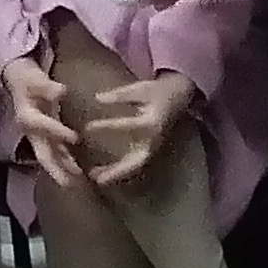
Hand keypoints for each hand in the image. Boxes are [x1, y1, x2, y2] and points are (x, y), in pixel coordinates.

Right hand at [1, 56, 89, 190]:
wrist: (19, 83)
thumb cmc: (28, 80)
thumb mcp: (35, 78)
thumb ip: (46, 86)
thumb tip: (60, 90)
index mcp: (27, 117)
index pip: (43, 125)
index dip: (58, 131)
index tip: (75, 138)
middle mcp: (31, 132)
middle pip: (42, 154)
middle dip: (56, 169)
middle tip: (70, 183)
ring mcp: (38, 138)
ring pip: (50, 158)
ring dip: (63, 171)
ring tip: (79, 183)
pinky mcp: (46, 139)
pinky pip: (56, 154)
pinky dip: (67, 163)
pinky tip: (79, 172)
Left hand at [74, 71, 195, 188]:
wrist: (179, 98)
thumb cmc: (158, 91)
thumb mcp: (141, 88)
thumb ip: (120, 95)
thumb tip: (98, 98)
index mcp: (152, 121)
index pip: (128, 126)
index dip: (108, 126)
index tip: (88, 127)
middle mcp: (153, 139)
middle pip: (137, 160)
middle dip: (118, 170)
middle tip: (96, 177)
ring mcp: (153, 147)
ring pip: (135, 166)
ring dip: (117, 174)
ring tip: (95, 178)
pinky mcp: (150, 150)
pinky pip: (134, 164)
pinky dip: (120, 171)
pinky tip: (102, 174)